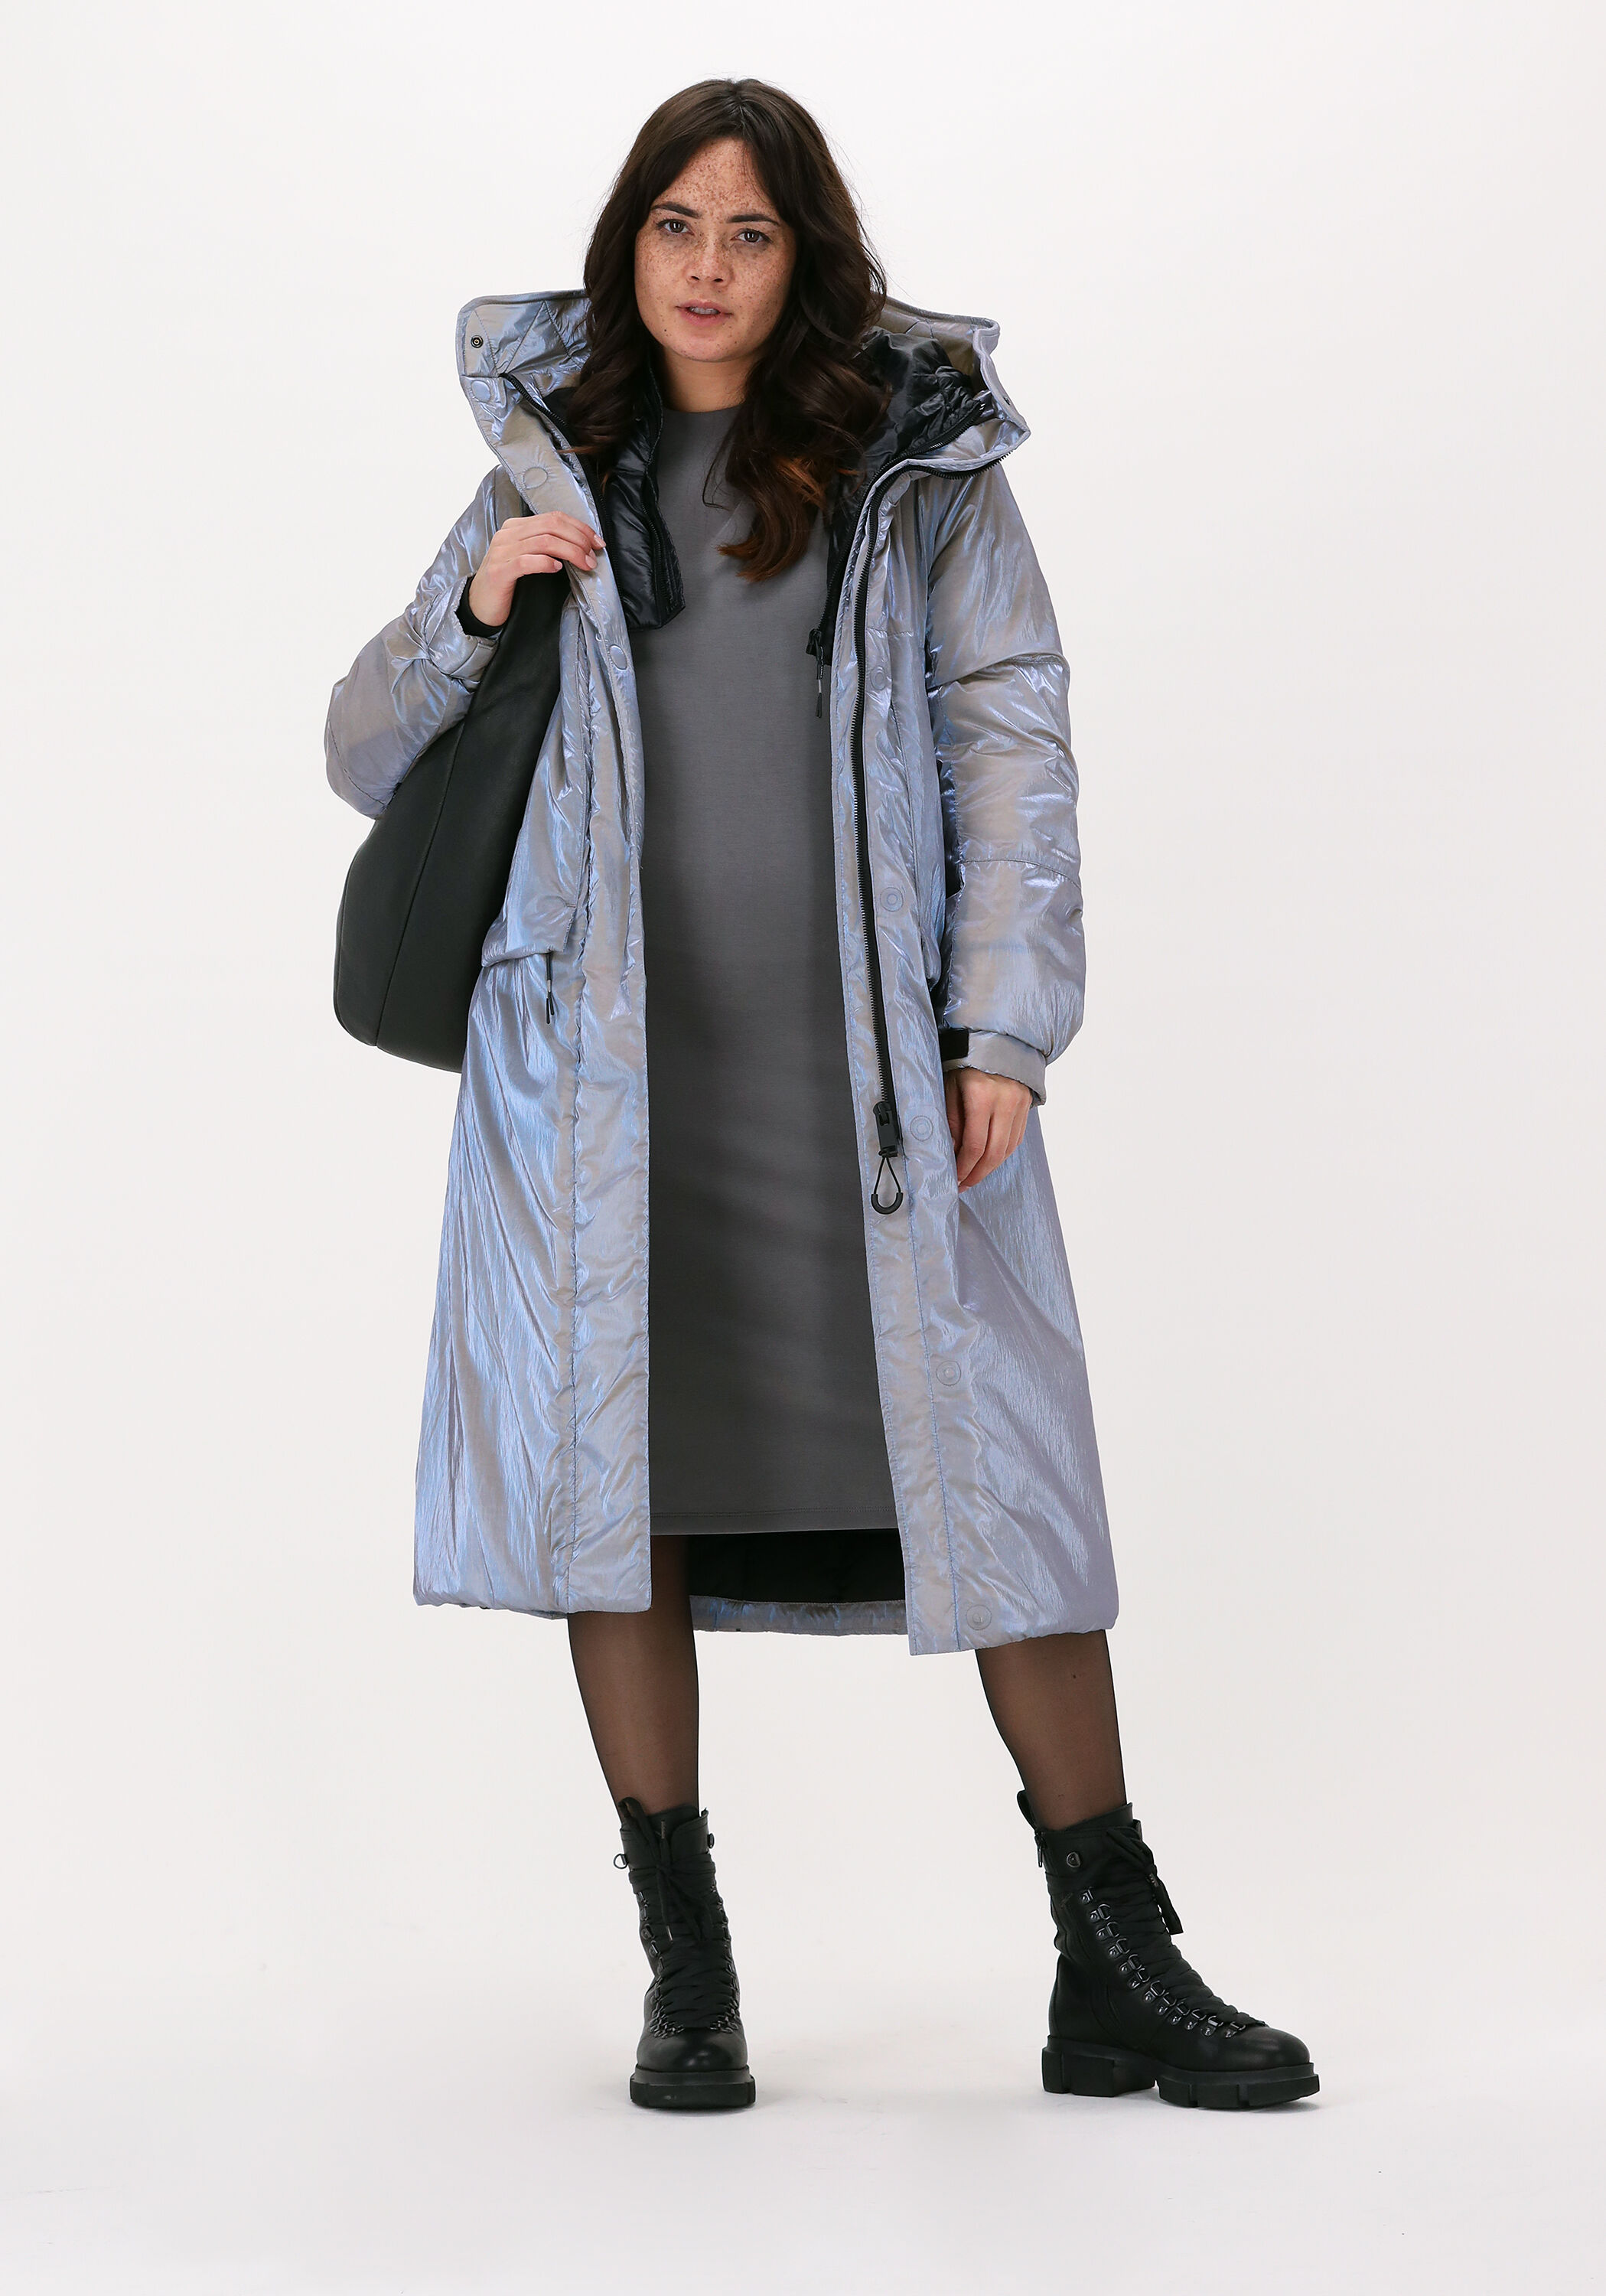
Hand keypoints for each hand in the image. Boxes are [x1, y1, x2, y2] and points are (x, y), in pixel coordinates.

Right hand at [466, 513, 604, 627]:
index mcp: (516, 527)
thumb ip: (546, 547)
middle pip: (551, 526)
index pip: (553, 517)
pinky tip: (557, 568)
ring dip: (570, 552)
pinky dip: (545, 563)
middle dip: (578, 539)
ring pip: (543, 541)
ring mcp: (501, 552)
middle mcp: (507, 534)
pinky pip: (526, 562)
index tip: (597, 542)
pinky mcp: (499, 572)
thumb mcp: (527, 558)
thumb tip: (580, 546)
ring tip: (584, 564)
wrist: (480, 605)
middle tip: (593, 556)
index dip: (579, 527)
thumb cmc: (508, 582)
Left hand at [945, 1068, 1031, 1191]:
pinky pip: (1016, 1139)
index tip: (955, 1179)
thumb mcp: (950, 1087)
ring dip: (990, 1167)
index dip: (964, 1167)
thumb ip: (952, 1120)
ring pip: (1007, 1149)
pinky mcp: (1026, 1106)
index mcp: (982, 1095)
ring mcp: (1019, 1104)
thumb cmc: (965, 1062)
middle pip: (994, 1152)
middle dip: (977, 1174)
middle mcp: (1005, 1101)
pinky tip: (989, 1159)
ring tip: (974, 1175)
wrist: (995, 1040)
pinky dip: (1002, 1153)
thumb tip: (952, 1152)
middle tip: (964, 1185)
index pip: (975, 1144)